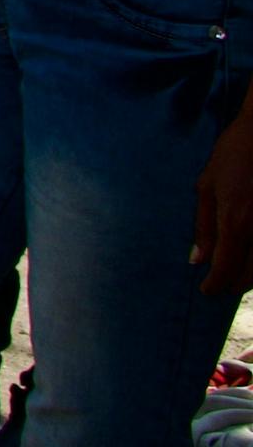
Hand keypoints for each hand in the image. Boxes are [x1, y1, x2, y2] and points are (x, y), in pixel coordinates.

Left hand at [197, 95, 252, 290]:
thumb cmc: (234, 155)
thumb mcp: (208, 186)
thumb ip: (204, 226)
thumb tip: (198, 260)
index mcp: (236, 222)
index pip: (226, 269)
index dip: (215, 285)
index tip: (207, 291)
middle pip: (250, 275)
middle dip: (234, 284)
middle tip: (221, 285)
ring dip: (251, 276)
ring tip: (236, 274)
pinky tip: (251, 258)